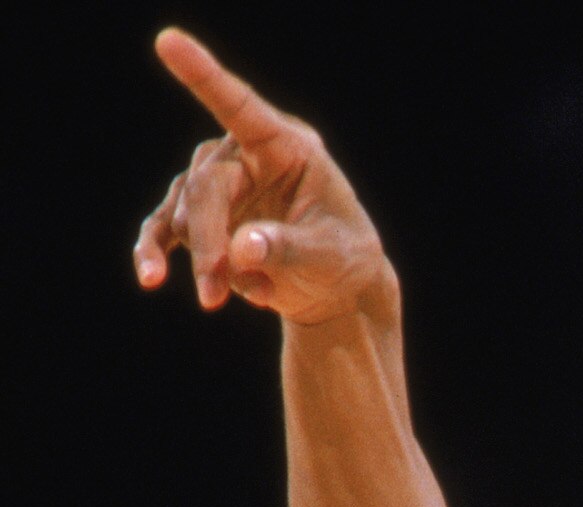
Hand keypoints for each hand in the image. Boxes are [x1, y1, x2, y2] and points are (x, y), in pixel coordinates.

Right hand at [134, 30, 388, 323]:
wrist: (334, 288)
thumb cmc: (343, 259)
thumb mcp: (332, 257)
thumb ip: (290, 249)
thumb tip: (242, 249)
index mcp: (285, 146)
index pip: (240, 106)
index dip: (204, 75)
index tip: (168, 41)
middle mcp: (244, 155)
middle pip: (206, 185)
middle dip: (209, 241)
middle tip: (213, 294)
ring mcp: (219, 184)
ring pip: (187, 212)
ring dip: (204, 261)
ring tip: (235, 299)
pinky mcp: (203, 218)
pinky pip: (164, 228)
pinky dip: (155, 252)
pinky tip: (150, 277)